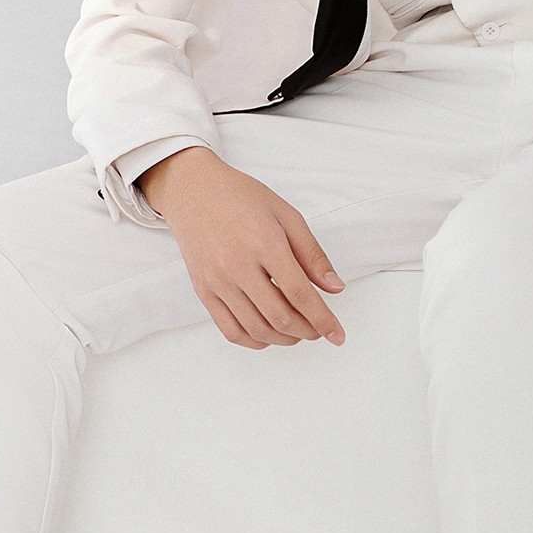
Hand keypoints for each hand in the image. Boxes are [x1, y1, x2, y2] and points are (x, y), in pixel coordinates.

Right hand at [134, 146, 346, 349]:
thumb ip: (312, 254)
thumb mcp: (286, 215)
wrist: (194, 191)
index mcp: (264, 242)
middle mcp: (238, 265)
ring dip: (284, 339)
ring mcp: (217, 281)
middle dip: (307, 331)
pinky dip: (255, 340)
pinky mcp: (203, 291)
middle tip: (320, 330)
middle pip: (279, 317)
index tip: (338, 334)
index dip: (323, 319)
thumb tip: (335, 288)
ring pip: (256, 329)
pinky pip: (231, 330)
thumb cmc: (241, 198)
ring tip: (298, 332)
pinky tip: (270, 333)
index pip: (299, 294)